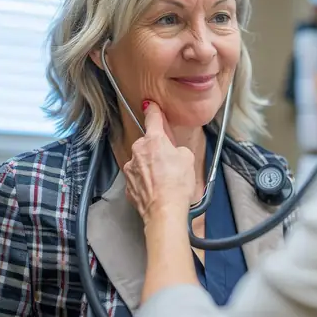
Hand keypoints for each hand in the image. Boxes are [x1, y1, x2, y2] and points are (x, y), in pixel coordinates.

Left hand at [123, 101, 194, 225]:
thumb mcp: (188, 159)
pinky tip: (158, 190)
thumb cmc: (177, 184)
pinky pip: (139, 179)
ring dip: (151, 168)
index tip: (150, 105)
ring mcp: (130, 169)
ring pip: (142, 163)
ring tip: (166, 181)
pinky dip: (147, 183)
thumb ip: (179, 150)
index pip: (153, 119)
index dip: (154, 111)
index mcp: (153, 141)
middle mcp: (138, 152)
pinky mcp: (129, 186)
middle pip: (148, 145)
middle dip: (157, 151)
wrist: (164, 210)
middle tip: (171, 164)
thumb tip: (174, 154)